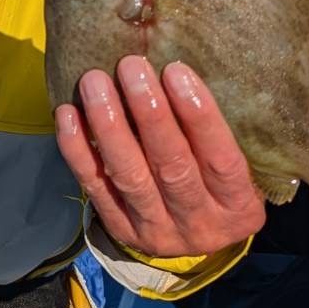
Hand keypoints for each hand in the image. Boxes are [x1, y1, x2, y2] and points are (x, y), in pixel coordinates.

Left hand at [55, 57, 264, 259]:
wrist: (199, 241)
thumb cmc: (221, 184)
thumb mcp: (240, 170)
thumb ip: (219, 134)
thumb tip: (181, 69)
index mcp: (239, 208)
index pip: (221, 160)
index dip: (199, 115)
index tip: (176, 70)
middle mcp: (200, 224)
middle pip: (172, 166)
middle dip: (149, 113)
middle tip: (131, 66)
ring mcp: (157, 231)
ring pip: (129, 176)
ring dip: (109, 125)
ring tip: (95, 82)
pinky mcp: (120, 229)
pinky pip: (95, 187)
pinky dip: (78, 150)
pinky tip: (68, 115)